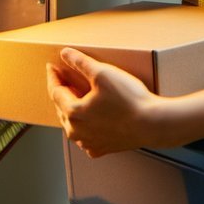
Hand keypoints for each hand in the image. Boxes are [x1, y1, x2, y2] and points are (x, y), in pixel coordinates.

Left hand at [47, 47, 161, 157]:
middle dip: (62, 92)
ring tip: (78, 96)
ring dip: (73, 109)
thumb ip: (80, 62)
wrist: (152, 124)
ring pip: (73, 123)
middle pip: (62, 107)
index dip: (53, 76)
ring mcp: (89, 143)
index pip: (55, 91)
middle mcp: (76, 132)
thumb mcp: (103, 73)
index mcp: (73, 113)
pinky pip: (87, 135)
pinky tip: (93, 116)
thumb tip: (65, 54)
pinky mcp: (101, 148)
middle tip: (64, 78)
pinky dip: (86, 125)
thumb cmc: (129, 100)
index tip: (52, 67)